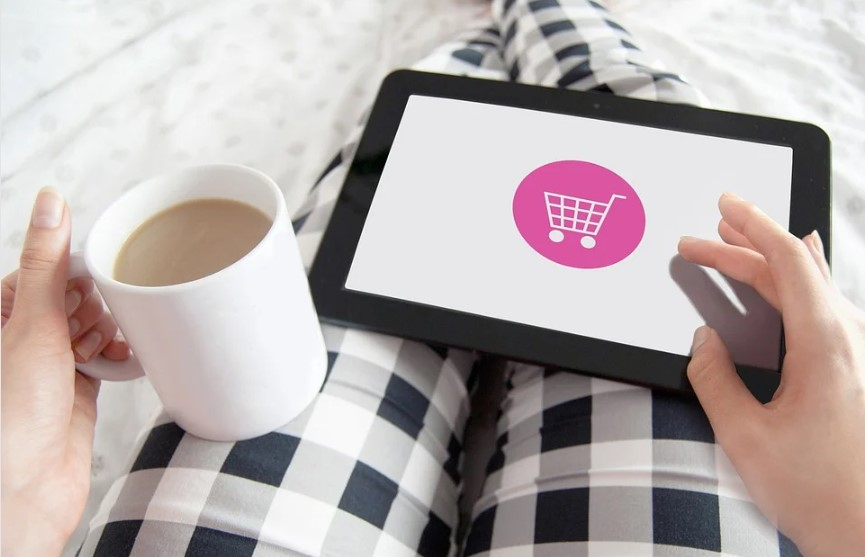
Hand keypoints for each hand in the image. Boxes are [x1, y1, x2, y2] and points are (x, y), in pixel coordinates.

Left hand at [1, 188, 128, 555]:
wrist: (28, 488)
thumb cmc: (13, 415)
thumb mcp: (31, 324)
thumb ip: (46, 263)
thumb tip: (50, 201)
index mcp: (0, 316)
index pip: (43, 271)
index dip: (70, 276)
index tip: (83, 288)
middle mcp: (23, 338)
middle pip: (73, 297)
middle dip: (91, 308)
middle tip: (83, 331)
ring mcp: (52, 365)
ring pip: (94, 325)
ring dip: (107, 333)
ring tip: (97, 352)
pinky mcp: (79, 388)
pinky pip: (108, 355)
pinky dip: (119, 355)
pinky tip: (123, 359)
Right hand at [678, 193, 864, 555]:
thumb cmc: (822, 491)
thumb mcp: (745, 435)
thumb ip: (715, 378)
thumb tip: (702, 343)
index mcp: (826, 345)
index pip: (788, 261)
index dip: (753, 225)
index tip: (725, 205)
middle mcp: (851, 339)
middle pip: (795, 269)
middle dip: (745, 245)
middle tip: (702, 235)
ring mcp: (861, 352)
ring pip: (812, 286)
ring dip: (768, 264)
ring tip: (734, 247)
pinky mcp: (858, 368)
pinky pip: (827, 306)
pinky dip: (796, 283)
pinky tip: (792, 280)